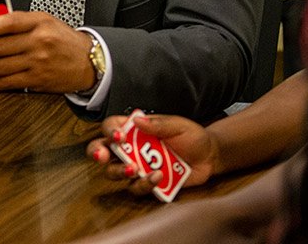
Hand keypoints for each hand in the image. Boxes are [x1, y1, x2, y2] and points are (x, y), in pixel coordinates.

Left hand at [0, 11, 93, 92]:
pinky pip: (8, 83)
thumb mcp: (45, 22)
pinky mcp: (38, 80)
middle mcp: (39, 41)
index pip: (7, 22)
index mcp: (38, 22)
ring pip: (0, 67)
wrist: (89, 61)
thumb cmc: (63, 39)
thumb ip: (19, 23)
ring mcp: (38, 62)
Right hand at [86, 114, 219, 194]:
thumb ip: (158, 124)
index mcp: (135, 130)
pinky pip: (136, 188)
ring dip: (120, 172)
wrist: (210, 157)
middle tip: (103, 157)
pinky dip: (144, 184)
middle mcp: (131, 148)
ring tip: (135, 170)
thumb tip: (137, 119)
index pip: (111, 127)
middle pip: (102, 151)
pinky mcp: (148, 184)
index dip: (109, 131)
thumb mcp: (178, 125)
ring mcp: (138, 167)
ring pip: (114, 173)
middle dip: (97, 153)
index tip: (119, 137)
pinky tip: (157, 177)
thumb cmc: (192, 137)